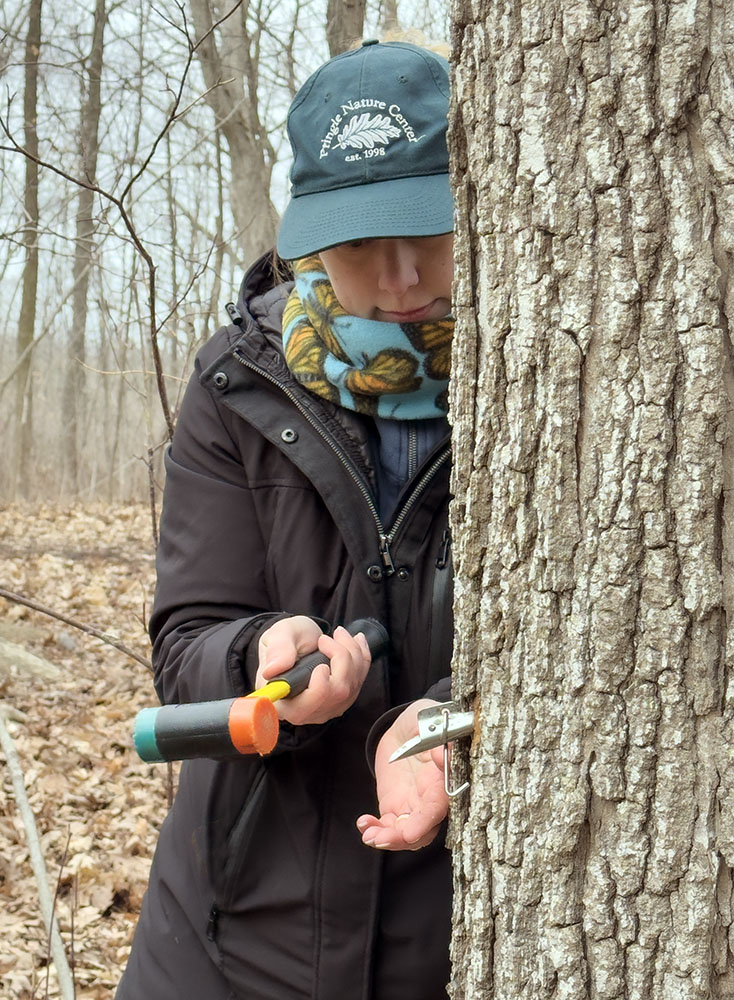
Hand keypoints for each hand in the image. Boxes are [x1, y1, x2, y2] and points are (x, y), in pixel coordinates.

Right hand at [256, 616, 371, 725]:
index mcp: (281, 702)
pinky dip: (362, 656)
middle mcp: (306, 711)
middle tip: (326, 638)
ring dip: (351, 653)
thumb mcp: (277, 636)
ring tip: (338, 633)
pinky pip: (360, 680)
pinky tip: (355, 641)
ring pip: (351, 685)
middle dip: (340, 658)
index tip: (321, 666)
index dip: (318, 689)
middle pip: (335, 694)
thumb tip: (272, 671)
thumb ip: (277, 651)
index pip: (301, 710)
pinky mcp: (343, 699)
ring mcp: (327, 707)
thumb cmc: (284, 641)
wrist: (299, 641)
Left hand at [356, 699, 448, 850]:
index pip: (437, 807)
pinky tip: (364, 824)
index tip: (409, 834)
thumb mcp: (429, 722)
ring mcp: (414, 805)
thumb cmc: (425, 720)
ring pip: (406, 834)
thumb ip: (436, 740)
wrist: (407, 727)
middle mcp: (431, 798)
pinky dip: (376, 830)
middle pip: (423, 830)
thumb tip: (442, 758)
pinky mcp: (397, 807)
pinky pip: (389, 827)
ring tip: (369, 834)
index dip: (424, 822)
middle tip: (380, 838)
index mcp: (442, 779)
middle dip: (402, 839)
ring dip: (388, 840)